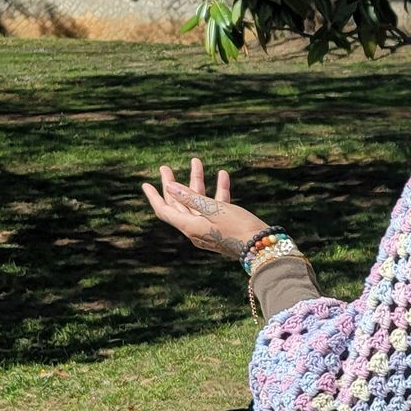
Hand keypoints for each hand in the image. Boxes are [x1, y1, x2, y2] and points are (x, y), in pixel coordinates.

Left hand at [140, 156, 268, 260]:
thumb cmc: (239, 229)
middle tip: (165, 168)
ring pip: (198, 202)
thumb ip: (191, 197)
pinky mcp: (223, 227)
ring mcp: (210, 229)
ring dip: (198, 182)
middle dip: (173, 185)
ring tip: (196, 162)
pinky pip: (216, 206)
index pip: (165, 210)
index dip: (154, 197)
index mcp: (191, 227)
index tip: (146, 184)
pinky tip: (222, 176)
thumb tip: (170, 187)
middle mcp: (197, 229)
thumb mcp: (215, 210)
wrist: (264, 248)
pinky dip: (217, 191)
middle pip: (179, 205)